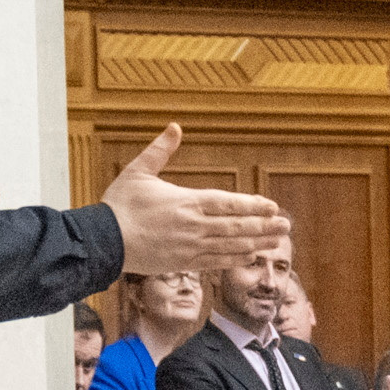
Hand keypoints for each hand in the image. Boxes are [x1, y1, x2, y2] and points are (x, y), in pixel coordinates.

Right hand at [101, 123, 283, 284]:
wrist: (104, 242)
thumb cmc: (119, 205)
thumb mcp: (138, 171)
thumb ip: (159, 150)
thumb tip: (174, 127)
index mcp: (186, 202)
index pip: (228, 203)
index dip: (252, 206)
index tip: (272, 206)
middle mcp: (194, 226)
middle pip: (236, 226)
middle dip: (264, 226)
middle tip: (286, 225)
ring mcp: (190, 247)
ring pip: (231, 246)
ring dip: (256, 243)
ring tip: (276, 241)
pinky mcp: (183, 263)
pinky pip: (216, 262)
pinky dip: (235, 259)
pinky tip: (249, 256)